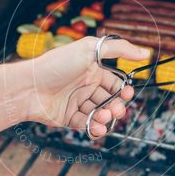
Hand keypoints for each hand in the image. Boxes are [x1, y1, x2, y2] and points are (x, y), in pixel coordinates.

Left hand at [25, 36, 149, 137]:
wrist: (28, 86)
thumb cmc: (57, 64)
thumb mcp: (89, 49)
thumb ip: (119, 48)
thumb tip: (145, 52)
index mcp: (91, 70)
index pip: (114, 82)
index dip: (123, 90)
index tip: (127, 94)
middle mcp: (84, 86)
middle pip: (109, 100)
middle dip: (117, 106)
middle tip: (118, 110)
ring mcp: (76, 102)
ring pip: (99, 113)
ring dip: (106, 117)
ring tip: (105, 116)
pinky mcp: (67, 118)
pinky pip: (86, 124)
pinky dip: (94, 127)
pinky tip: (98, 126)